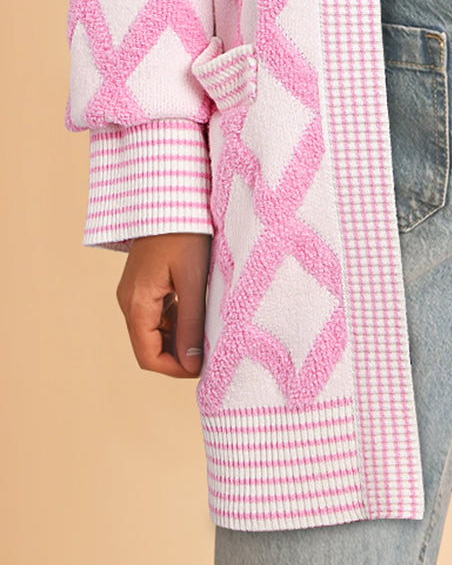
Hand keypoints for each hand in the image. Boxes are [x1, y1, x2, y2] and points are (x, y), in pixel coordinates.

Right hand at [116, 232, 210, 378]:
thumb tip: (193, 364)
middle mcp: (129, 301)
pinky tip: (198, 314)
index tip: (204, 366)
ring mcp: (134, 292)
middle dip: (178, 356)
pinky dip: (175, 321)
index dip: (175, 369)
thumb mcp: (193, 279)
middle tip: (210, 352)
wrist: (171, 196)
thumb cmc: (185, 233)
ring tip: (208, 334)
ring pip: (154, 331)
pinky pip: (157, 313)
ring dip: (178, 339)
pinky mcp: (144, 283)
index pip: (148, 357)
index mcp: (136, 303)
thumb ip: (192, 323)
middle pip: (149, 346)